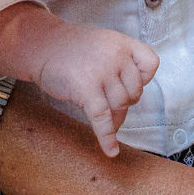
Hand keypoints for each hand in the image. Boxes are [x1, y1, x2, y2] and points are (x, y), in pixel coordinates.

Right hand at [31, 24, 158, 156]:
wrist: (43, 47)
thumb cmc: (73, 49)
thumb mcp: (104, 44)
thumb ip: (122, 61)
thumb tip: (133, 96)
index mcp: (122, 43)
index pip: (150, 63)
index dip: (145, 79)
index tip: (131, 85)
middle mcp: (116, 56)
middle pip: (135, 91)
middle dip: (125, 103)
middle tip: (111, 104)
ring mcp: (102, 72)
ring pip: (120, 106)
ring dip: (116, 119)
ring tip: (107, 122)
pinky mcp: (87, 89)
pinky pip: (103, 118)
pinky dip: (107, 137)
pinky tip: (111, 150)